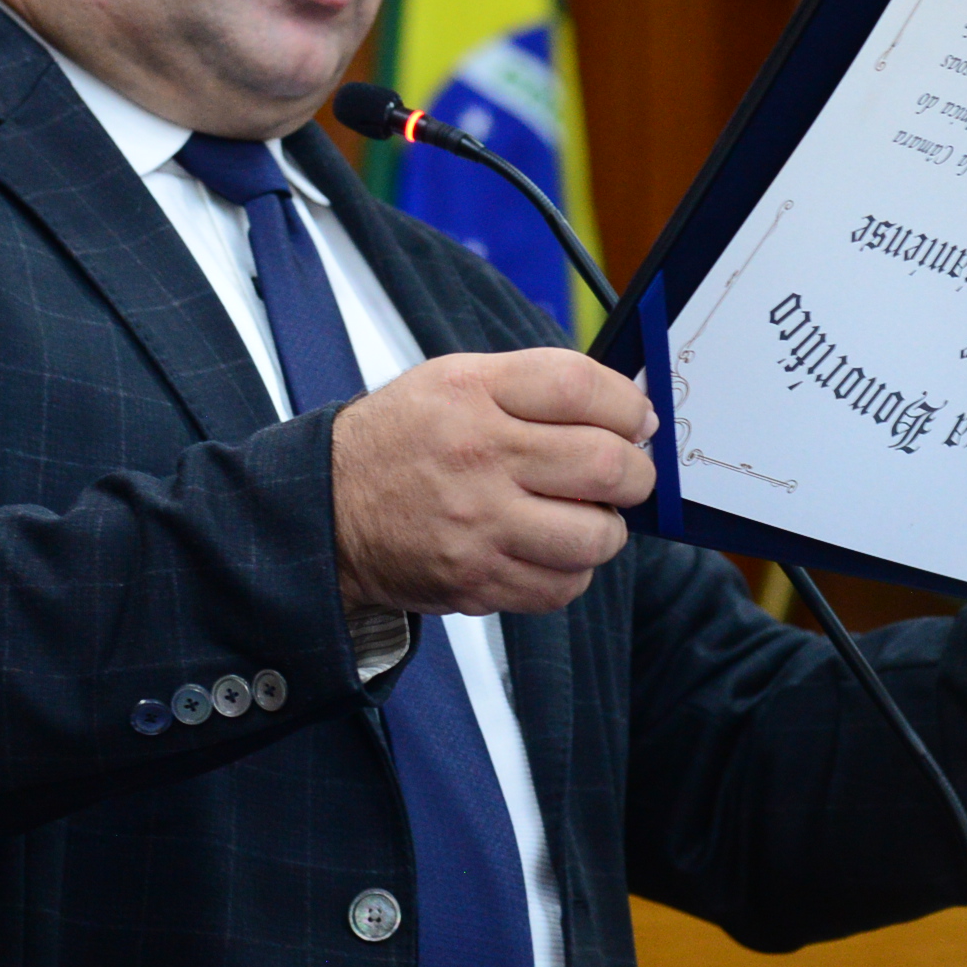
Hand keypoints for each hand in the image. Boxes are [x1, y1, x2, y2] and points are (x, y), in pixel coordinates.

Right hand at [331, 349, 658, 615]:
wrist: (327, 509)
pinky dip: (572, 571)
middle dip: (636, 474)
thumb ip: (534, 385)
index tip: (639, 420)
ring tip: (590, 518)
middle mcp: (478, 454)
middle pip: (604, 464)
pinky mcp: (476, 580)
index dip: (629, 405)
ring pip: (595, 536)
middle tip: (629, 475)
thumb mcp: (454, 380)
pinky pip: (562, 586)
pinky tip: (552, 551)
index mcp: (474, 393)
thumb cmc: (401, 440)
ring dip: (608, 529)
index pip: (581, 387)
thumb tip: (625, 409)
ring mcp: (478, 523)